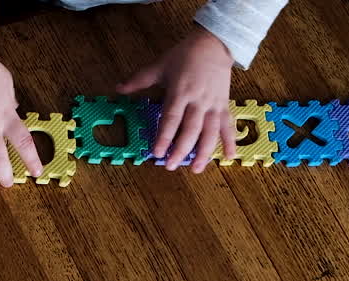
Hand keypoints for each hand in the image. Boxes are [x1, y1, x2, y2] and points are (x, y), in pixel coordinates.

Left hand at [118, 27, 235, 171]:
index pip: (171, 118)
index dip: (164, 136)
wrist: (215, 43)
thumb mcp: (160, 65)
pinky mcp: (224, 105)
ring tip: (197, 169)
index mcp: (180, 92)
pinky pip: (228, 126)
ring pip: (211, 132)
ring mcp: (213, 104)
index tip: (156, 152)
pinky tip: (229, 156)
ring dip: (204, 152)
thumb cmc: (185, 55)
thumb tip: (118, 89)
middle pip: (190, 129)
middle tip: (171, 166)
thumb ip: (139, 80)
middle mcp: (198, 101)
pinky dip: (230, 141)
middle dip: (181, 150)